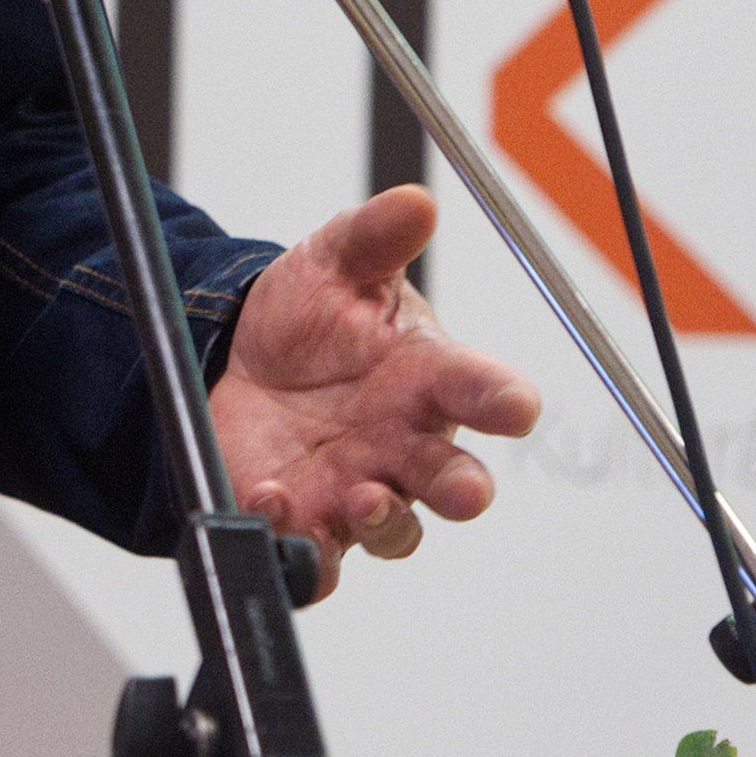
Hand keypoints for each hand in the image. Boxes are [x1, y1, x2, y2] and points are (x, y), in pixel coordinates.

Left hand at [209, 185, 542, 597]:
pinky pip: (315, 554)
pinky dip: (298, 544)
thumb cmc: (313, 313)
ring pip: (393, 531)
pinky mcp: (307, 520)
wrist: (239, 353)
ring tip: (358, 496)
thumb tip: (415, 203)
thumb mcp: (337, 262)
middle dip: (464, 491)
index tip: (516, 406)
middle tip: (464, 492)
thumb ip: (375, 236)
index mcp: (431, 380)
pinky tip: (269, 501)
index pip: (484, 392)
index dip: (504, 401)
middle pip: (456, 483)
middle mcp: (405, 445)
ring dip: (383, 522)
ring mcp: (358, 489)